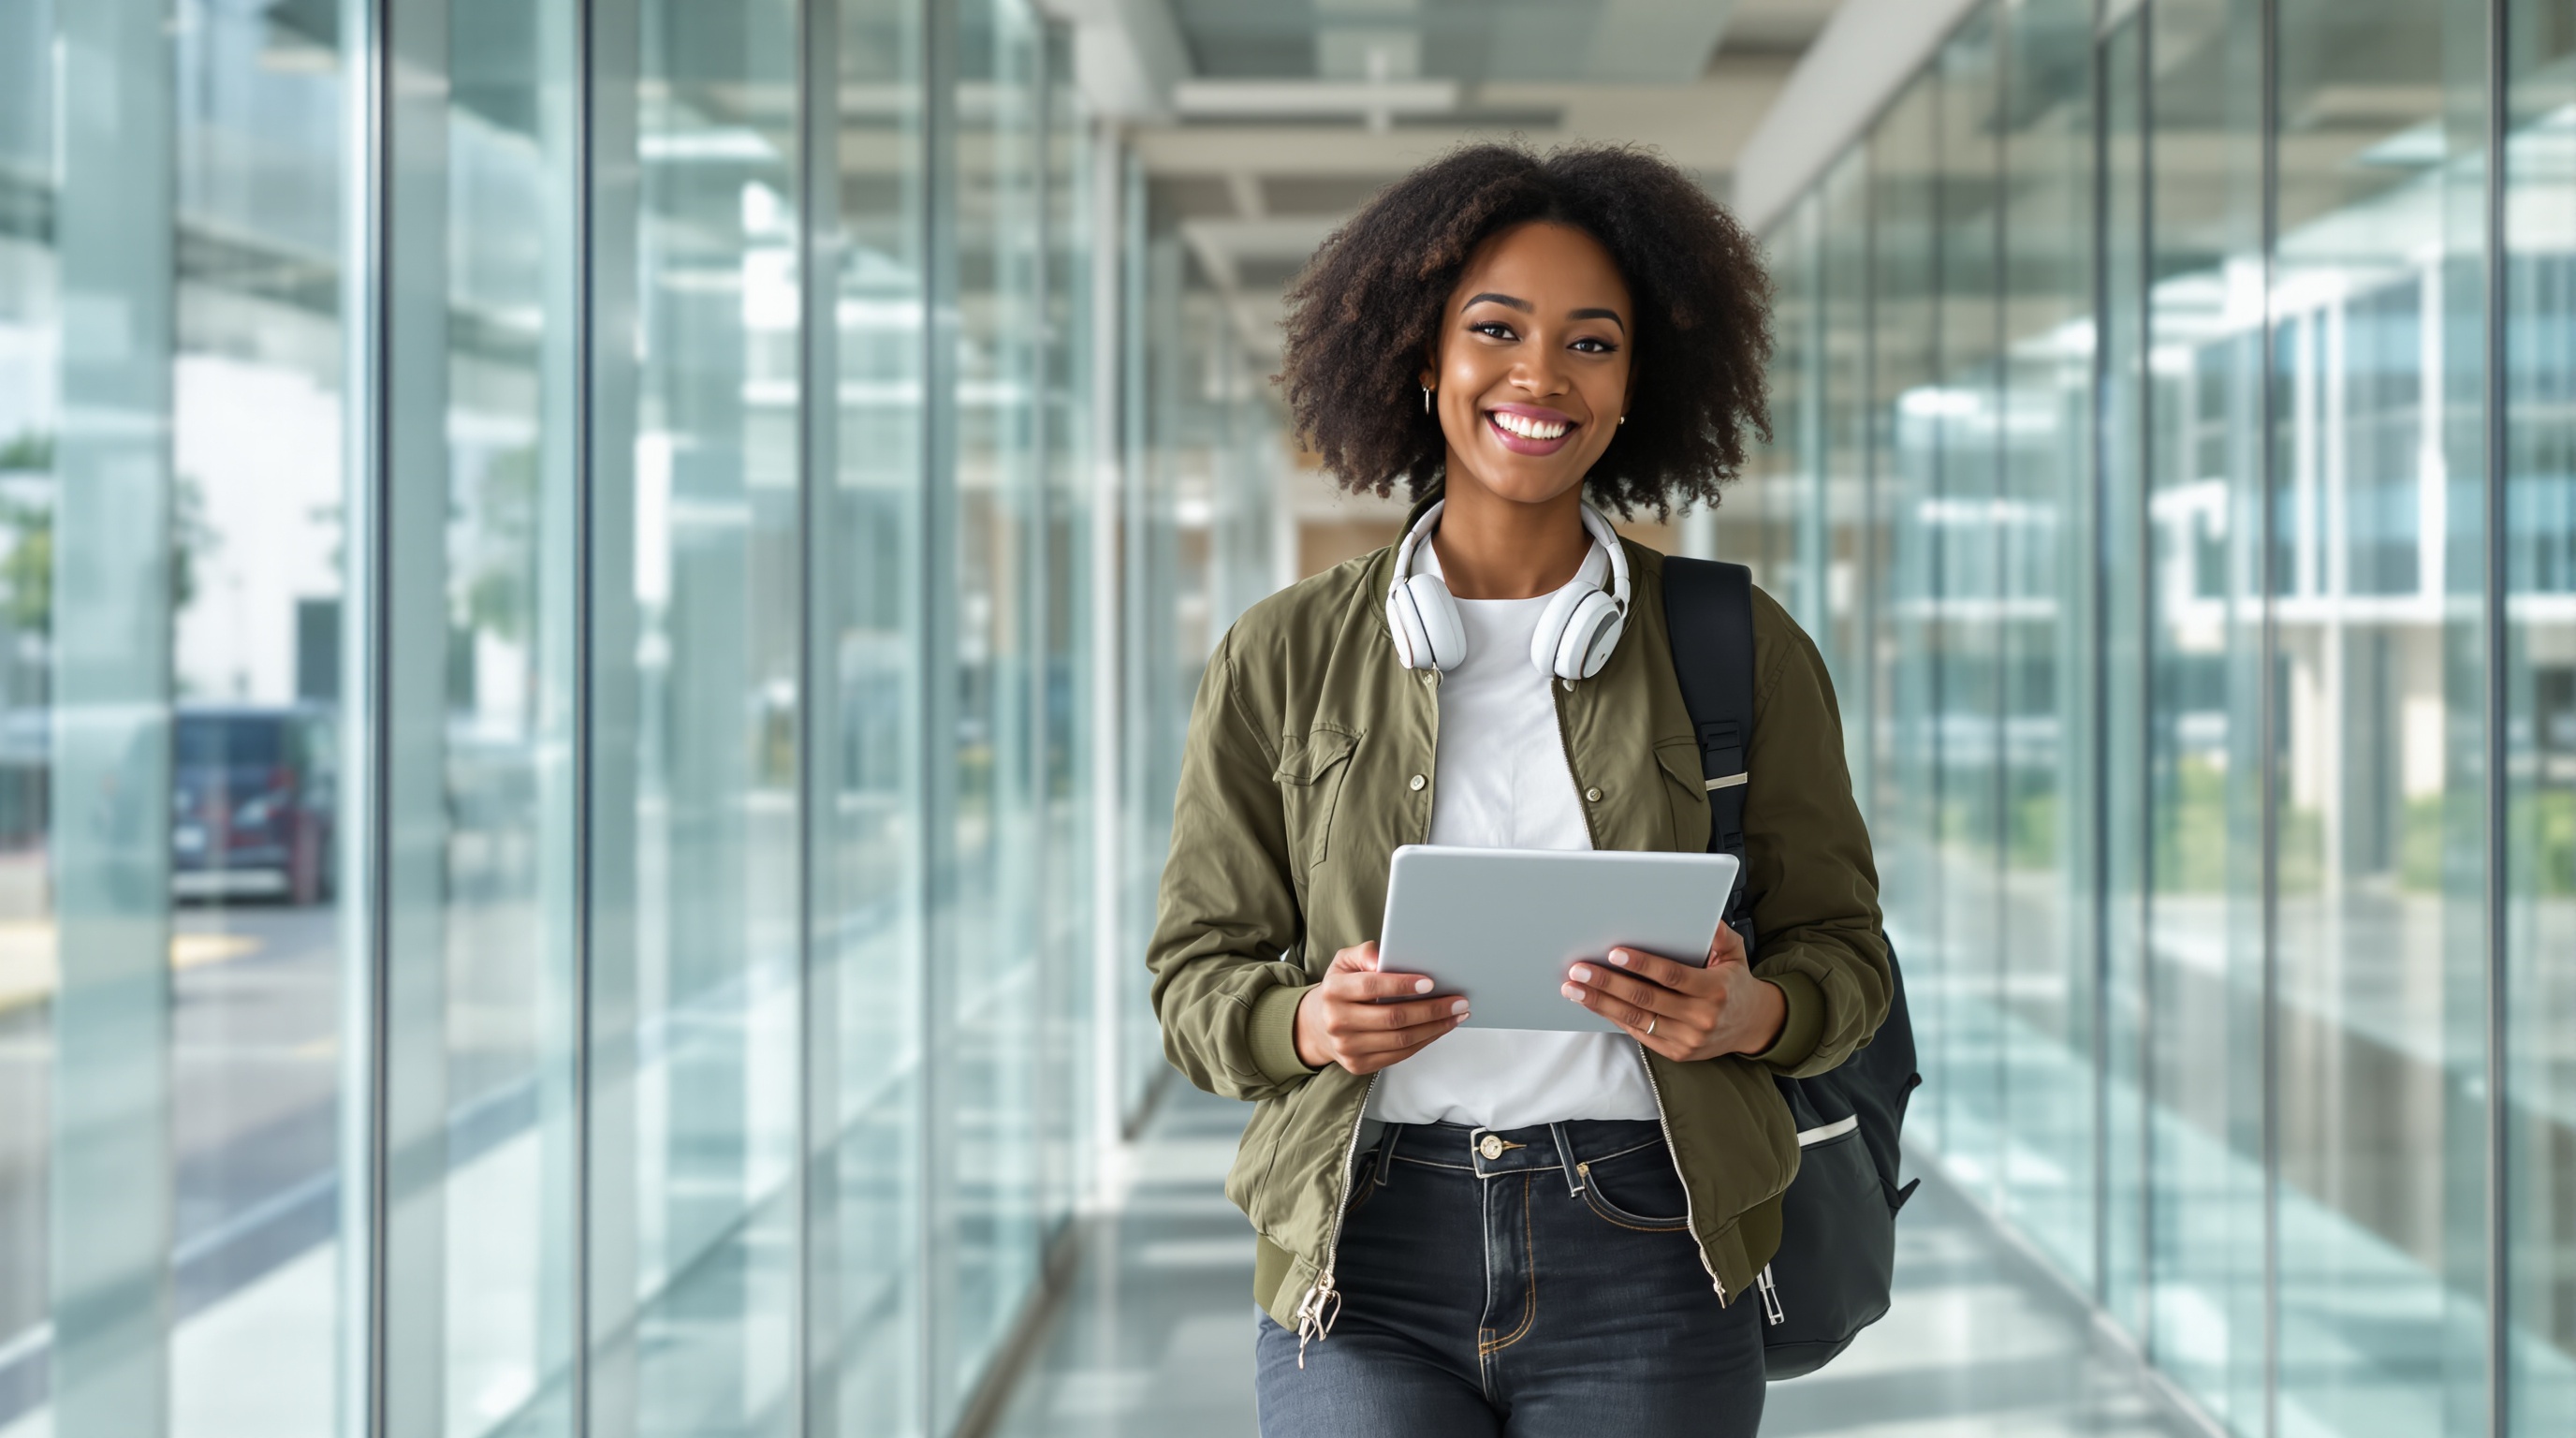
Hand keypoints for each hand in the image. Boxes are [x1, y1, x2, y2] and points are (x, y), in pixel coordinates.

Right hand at [1293, 941, 1468, 1074]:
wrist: (1318, 1025)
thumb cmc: (1340, 988)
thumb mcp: (1345, 962)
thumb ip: (1365, 953)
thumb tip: (1382, 959)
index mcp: (1333, 991)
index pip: (1371, 987)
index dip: (1402, 985)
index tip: (1430, 982)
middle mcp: (1337, 1021)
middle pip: (1392, 1018)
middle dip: (1431, 1009)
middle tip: (1458, 1000)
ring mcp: (1348, 1047)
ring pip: (1401, 1040)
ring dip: (1435, 1027)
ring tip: (1456, 1014)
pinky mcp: (1359, 1064)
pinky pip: (1400, 1054)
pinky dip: (1425, 1041)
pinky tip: (1440, 1028)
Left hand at [1560, 922, 1784, 1062]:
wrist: (1752, 1026)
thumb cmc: (1735, 982)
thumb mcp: (1736, 953)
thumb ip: (1719, 933)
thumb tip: (1699, 914)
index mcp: (1714, 990)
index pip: (1671, 976)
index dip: (1642, 964)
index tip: (1614, 952)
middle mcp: (1700, 1018)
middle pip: (1646, 1000)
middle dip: (1608, 984)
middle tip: (1579, 970)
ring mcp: (1686, 1039)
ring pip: (1636, 1019)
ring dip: (1600, 1004)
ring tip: (1573, 989)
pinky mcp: (1676, 1052)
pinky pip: (1638, 1033)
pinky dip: (1612, 1017)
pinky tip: (1592, 1003)